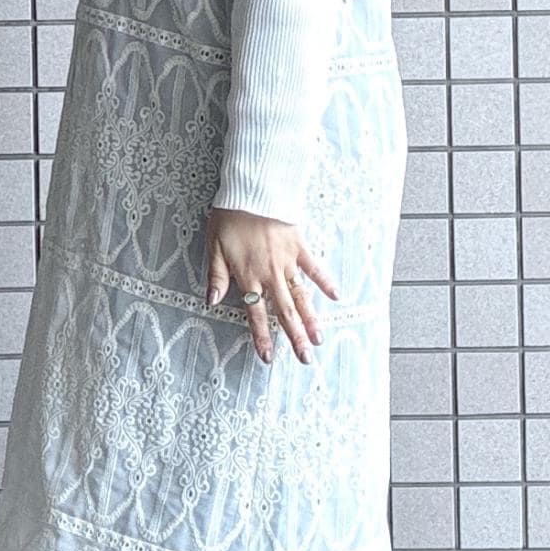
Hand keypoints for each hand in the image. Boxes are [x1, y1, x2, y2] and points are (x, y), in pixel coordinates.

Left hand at [205, 207, 339, 364]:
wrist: (252, 191)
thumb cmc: (230, 218)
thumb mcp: (214, 247)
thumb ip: (216, 276)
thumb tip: (212, 302)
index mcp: (248, 276)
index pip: (255, 313)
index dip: (261, 336)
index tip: (268, 357)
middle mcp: (271, 273)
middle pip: (284, 311)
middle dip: (294, 337)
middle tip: (305, 359)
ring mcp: (287, 261)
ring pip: (301, 295)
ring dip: (311, 318)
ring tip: (319, 339)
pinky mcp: (300, 246)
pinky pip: (314, 267)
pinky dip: (326, 281)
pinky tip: (337, 297)